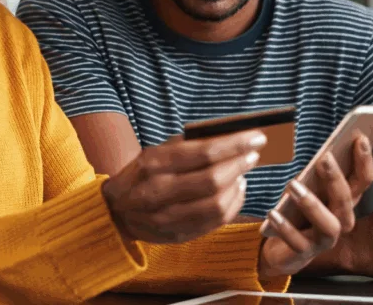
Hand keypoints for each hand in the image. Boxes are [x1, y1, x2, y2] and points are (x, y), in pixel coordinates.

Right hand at [102, 130, 264, 243]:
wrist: (116, 211)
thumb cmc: (142, 175)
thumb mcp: (155, 152)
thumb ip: (187, 144)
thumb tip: (228, 136)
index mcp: (154, 164)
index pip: (204, 153)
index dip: (235, 145)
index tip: (257, 137)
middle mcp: (159, 191)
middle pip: (213, 180)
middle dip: (240, 165)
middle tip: (253, 155)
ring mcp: (167, 217)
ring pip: (216, 205)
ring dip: (238, 186)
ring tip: (243, 173)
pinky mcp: (178, 235)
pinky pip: (215, 222)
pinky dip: (233, 205)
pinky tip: (235, 191)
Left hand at [258, 135, 372, 276]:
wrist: (284, 248)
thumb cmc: (300, 210)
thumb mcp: (309, 187)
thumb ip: (318, 172)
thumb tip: (325, 149)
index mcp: (346, 200)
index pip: (363, 180)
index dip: (365, 160)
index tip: (360, 137)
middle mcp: (342, 220)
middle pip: (347, 200)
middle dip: (336, 178)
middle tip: (324, 158)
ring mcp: (325, 239)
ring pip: (328, 224)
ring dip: (312, 203)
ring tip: (292, 185)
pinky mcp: (305, 253)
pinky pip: (297, 242)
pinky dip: (285, 228)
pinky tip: (272, 213)